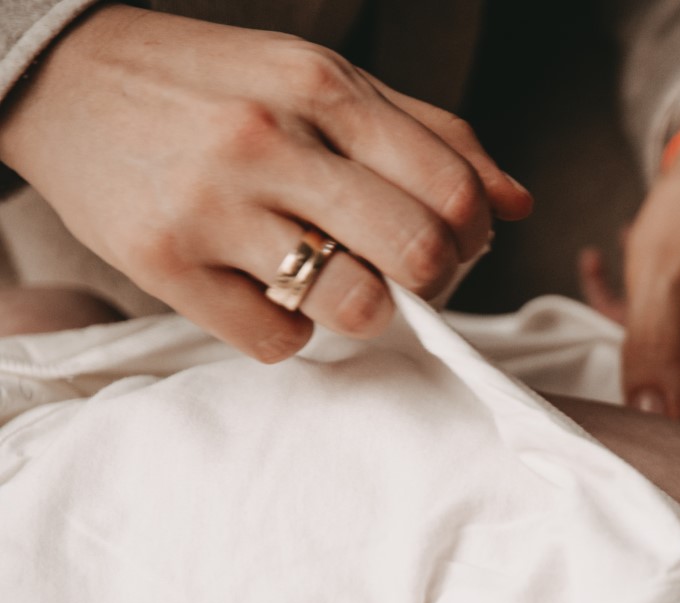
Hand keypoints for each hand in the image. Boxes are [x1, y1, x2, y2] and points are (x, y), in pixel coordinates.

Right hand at [0, 6, 531, 361]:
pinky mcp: (163, 267)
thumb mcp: (320, 81)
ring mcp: (211, 208)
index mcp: (319, 87)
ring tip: (336, 281)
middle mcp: (267, 141)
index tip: (455, 238)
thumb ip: (427, 136)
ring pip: (358, 309)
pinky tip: (267, 292)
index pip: (454, 190)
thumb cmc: (216, 86)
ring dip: (367, 312)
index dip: (476, 232)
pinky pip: (276, 343)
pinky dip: (288, 331)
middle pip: (420, 255)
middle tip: (404, 271)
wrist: (58, 80)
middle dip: (433, 279)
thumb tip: (518, 203)